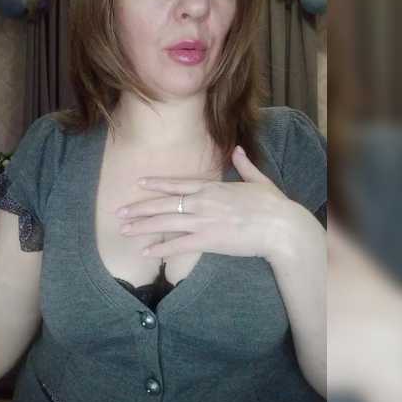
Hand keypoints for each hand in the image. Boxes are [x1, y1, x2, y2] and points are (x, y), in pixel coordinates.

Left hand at [116, 146, 320, 260]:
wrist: (282, 227)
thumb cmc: (273, 204)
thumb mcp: (258, 180)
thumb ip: (244, 165)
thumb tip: (237, 150)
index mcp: (212, 187)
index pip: (177, 184)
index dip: (156, 185)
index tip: (139, 184)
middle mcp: (202, 202)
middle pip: (164, 204)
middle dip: (139, 208)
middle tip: (119, 211)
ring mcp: (203, 221)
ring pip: (165, 224)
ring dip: (142, 227)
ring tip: (124, 230)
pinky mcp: (208, 241)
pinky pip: (178, 245)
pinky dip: (161, 249)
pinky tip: (146, 252)